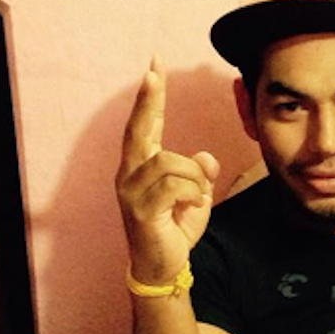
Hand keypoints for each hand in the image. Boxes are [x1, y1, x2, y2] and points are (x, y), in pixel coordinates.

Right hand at [116, 55, 220, 284]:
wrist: (164, 267)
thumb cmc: (176, 229)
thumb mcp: (197, 196)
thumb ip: (201, 174)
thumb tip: (205, 158)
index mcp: (141, 167)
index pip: (144, 125)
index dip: (149, 97)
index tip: (154, 66)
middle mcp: (128, 174)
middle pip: (138, 130)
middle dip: (147, 101)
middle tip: (153, 73)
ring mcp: (130, 192)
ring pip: (169, 161)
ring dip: (193, 177)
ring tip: (196, 196)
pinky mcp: (140, 210)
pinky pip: (175, 185)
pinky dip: (192, 192)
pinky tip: (193, 205)